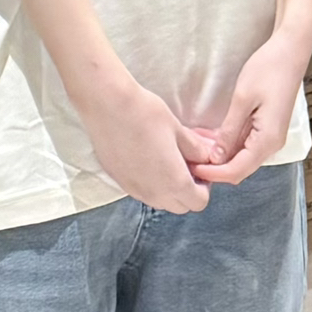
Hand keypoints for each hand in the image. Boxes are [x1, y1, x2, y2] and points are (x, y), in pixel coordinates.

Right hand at [74, 70, 217, 212]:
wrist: (107, 105)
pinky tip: (145, 158)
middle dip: (187, 190)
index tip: (199, 167)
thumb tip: (204, 158)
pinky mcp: (118, 181)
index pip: (198, 202)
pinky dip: (149, 183)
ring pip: (159, 201)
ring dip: (167, 189)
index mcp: (174, 182)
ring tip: (164, 161)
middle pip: (179, 206)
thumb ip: (195, 150)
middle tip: (185, 164)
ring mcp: (133, 189)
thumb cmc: (146, 114)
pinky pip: (140, 191)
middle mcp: (153, 193)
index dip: (204, 187)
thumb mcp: (178, 130)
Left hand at [194, 25, 311, 185]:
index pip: (237, 170)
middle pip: (239, 168)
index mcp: (268, 140)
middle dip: (214, 168)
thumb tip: (216, 157)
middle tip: (189, 159)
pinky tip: (207, 137)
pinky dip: (226, 144)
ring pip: (241, 158)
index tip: (191, 169)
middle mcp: (271, 144)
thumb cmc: (269, 70)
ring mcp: (270, 137)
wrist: (289, 52)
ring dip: (219, 156)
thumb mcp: (242, 100)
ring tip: (194, 147)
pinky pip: (245, 145)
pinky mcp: (266, 129)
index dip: (213, 174)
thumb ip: (229, 131)